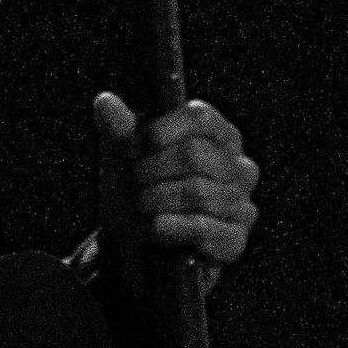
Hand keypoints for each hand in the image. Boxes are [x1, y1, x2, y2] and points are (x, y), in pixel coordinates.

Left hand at [94, 93, 259, 295]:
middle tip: (131, 183)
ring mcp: (242, 204)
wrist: (137, 245)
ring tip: (138, 206)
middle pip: (195, 155)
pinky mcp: (235, 240)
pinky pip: (202, 228)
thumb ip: (118, 130)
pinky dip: (167, 227)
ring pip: (197, 192)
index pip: (201, 117)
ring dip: (155, 200)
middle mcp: (239, 167)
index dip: (163, 129)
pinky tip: (150, 228)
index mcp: (219, 136)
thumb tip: (105, 101)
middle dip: (151, 170)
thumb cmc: (137, 191)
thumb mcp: (123, 158)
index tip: (136, 145)